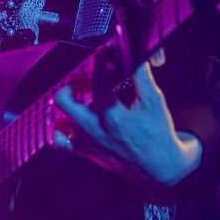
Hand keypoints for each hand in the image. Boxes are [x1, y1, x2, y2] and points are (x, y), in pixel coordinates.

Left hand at [54, 61, 202, 186]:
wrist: (159, 167)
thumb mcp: (154, 102)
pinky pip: (59, 142)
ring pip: (61, 118)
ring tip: (83, 96)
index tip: (102, 52)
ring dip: (70, 103)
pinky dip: (60, 129)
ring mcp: (87, 143)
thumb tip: (135, 54)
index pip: (99, 81)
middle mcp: (95, 130)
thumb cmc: (158, 132)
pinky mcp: (85, 153)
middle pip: (64, 100)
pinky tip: (71, 120)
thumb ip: (142, 76)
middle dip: (72, 84)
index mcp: (114, 116)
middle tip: (85, 79)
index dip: (99, 62)